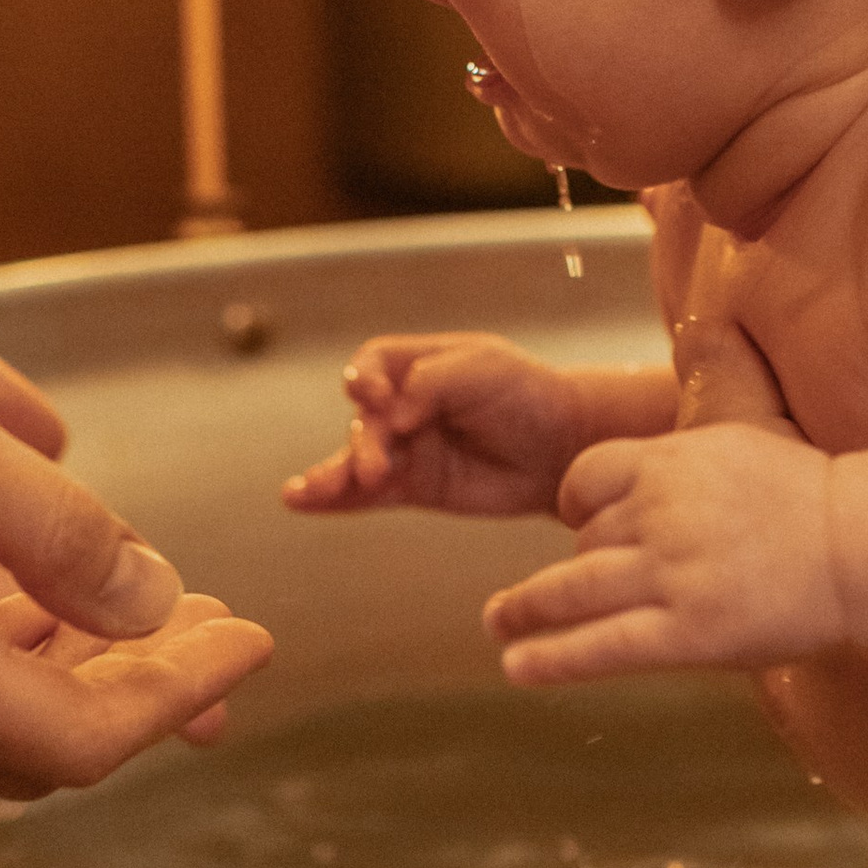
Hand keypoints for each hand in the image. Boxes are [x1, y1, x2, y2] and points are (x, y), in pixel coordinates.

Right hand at [283, 332, 589, 516]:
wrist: (565, 447)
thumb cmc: (528, 394)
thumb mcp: (484, 368)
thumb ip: (432, 381)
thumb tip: (392, 414)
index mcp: (417, 365)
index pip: (371, 365)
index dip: (364, 379)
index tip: (375, 397)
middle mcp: (405, 406)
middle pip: (363, 419)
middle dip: (363, 442)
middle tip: (376, 465)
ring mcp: (407, 448)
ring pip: (357, 460)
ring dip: (330, 474)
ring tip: (302, 491)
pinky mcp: (416, 488)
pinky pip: (368, 495)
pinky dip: (336, 500)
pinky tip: (301, 502)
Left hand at [485, 420, 842, 684]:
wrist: (864, 545)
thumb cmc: (814, 500)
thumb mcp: (742, 443)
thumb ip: (686, 456)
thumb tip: (649, 465)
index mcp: (675, 460)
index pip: (590, 476)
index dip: (576, 503)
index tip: (574, 522)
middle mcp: (663, 512)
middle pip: (585, 539)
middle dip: (566, 568)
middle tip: (533, 592)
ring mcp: (673, 574)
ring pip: (576, 590)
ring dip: (525, 608)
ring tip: (498, 623)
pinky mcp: (688, 632)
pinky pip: (601, 646)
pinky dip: (552, 657)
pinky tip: (518, 665)